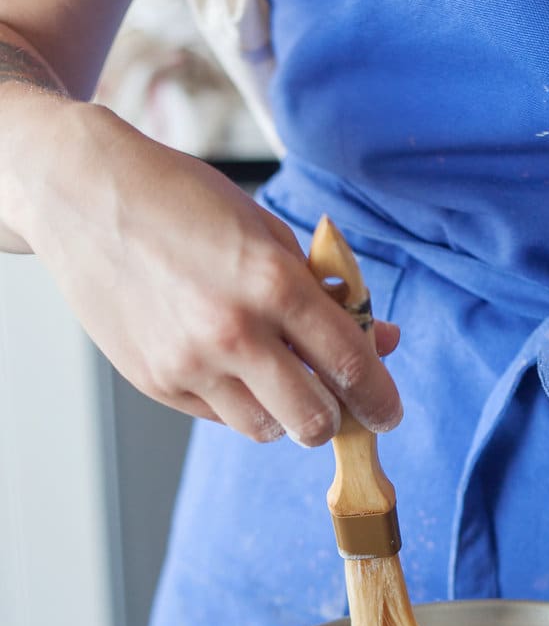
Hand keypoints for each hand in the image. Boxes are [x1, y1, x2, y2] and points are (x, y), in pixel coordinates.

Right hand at [18, 103, 401, 443]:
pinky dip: (236, 400)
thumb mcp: (269, 234)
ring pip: (266, 430)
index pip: (351, 366)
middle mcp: (233, 332)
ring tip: (274, 373)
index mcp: (274, 283)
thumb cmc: (184, 203)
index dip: (380, 400)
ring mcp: (189, 364)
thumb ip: (328, 293)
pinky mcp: (157, 382)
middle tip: (334, 400)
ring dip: (282, 412)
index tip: (387, 413)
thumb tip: (385, 340)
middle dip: (334, 416)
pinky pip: (219, 417)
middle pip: (313, 421)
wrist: (84, 195)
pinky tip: (225, 361)